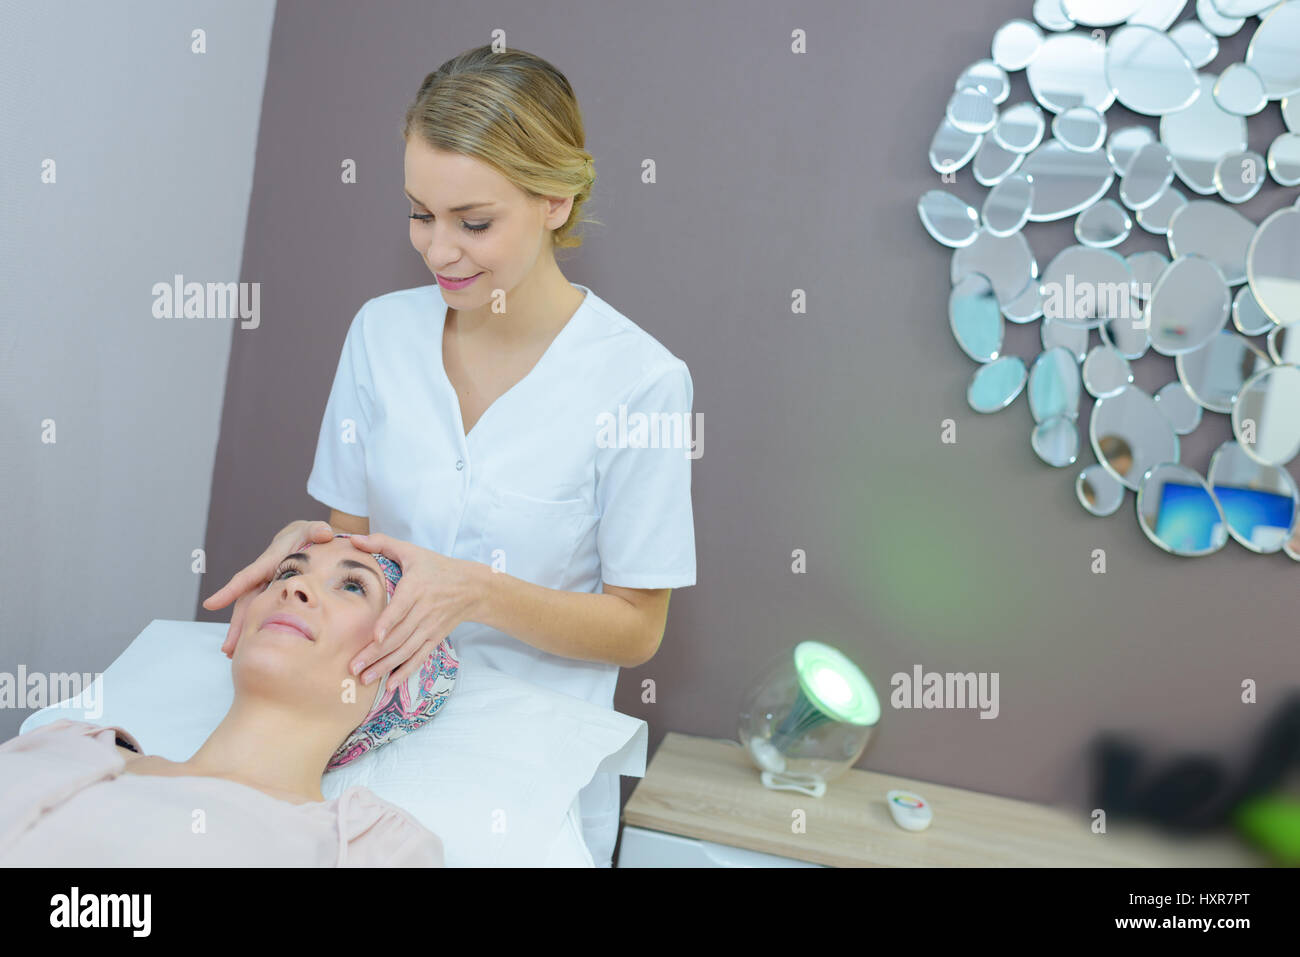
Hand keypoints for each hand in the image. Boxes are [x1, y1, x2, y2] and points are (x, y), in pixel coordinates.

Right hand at [203, 519, 337, 657]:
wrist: (307, 538)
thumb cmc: (309, 534)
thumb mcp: (314, 529)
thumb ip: (317, 529)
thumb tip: (324, 532)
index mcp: (270, 561)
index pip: (248, 577)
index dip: (230, 591)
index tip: (210, 605)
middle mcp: (263, 576)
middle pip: (245, 602)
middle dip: (236, 625)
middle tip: (228, 648)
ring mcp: (266, 586)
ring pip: (250, 611)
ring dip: (241, 631)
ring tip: (232, 653)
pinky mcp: (273, 594)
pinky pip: (261, 613)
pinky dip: (253, 628)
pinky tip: (247, 645)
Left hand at [345, 532, 484, 691]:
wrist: (472, 586)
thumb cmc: (436, 567)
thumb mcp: (411, 551)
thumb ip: (381, 543)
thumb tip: (353, 539)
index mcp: (417, 588)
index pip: (401, 608)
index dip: (388, 623)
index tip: (374, 636)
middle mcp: (424, 610)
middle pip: (399, 635)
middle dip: (375, 653)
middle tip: (353, 666)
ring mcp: (430, 627)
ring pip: (406, 650)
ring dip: (385, 666)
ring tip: (364, 678)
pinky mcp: (435, 638)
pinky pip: (419, 658)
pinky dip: (405, 672)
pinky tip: (390, 685)